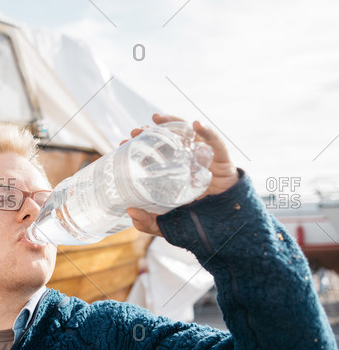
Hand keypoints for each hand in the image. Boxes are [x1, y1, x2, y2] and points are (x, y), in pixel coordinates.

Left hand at [124, 113, 238, 235]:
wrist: (225, 230)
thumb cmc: (195, 224)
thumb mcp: (165, 226)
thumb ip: (148, 222)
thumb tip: (129, 211)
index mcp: (173, 174)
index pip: (154, 155)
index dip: (139, 147)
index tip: (123, 142)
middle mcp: (186, 163)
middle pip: (168, 142)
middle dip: (151, 133)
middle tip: (135, 130)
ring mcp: (204, 161)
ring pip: (189, 136)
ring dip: (173, 124)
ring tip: (157, 118)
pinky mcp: (222, 163)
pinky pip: (216, 145)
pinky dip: (208, 132)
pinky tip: (197, 124)